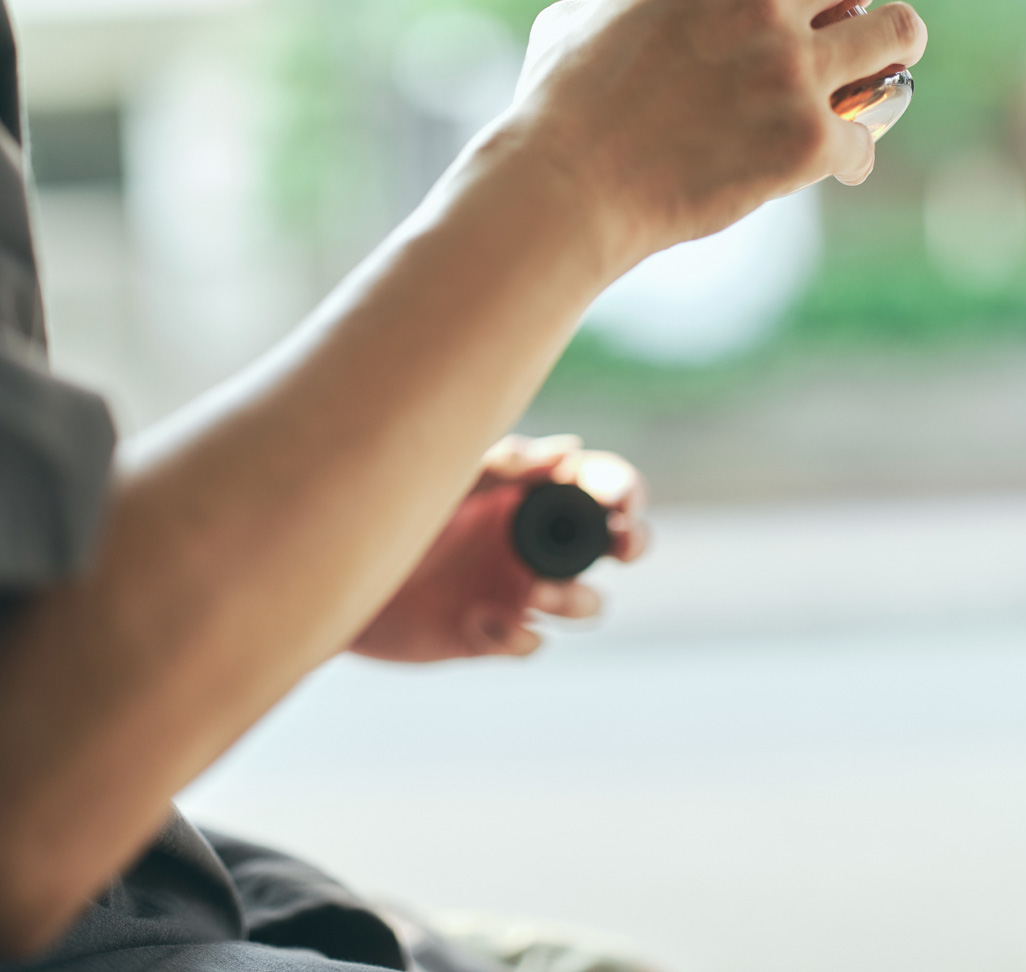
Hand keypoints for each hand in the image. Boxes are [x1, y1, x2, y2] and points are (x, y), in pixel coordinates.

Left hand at [348, 435, 646, 661]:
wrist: (326, 565)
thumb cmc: (388, 503)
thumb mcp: (447, 475)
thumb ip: (503, 464)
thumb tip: (568, 450)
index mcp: (527, 490)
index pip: (596, 485)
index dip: (623, 491)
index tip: (621, 503)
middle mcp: (531, 539)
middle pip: (610, 544)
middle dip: (631, 541)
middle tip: (622, 544)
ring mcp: (515, 587)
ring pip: (583, 601)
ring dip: (577, 598)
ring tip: (539, 594)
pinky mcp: (489, 633)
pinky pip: (528, 642)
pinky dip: (518, 635)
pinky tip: (481, 621)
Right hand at [509, 0, 927, 274]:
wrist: (569, 187)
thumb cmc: (559, 108)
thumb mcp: (577, 21)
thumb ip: (620, 2)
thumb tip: (609, 14)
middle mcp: (760, 3)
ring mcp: (792, 72)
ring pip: (899, 31)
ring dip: (890, 46)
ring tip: (878, 61)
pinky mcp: (807, 142)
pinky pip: (866, 136)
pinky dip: (851, 151)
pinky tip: (837, 159)